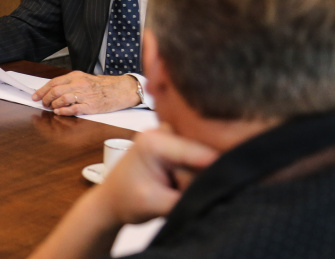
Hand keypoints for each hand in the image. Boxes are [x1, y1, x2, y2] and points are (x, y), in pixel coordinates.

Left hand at [32, 72, 139, 114]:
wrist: (120, 90)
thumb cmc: (101, 85)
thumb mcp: (84, 78)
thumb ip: (69, 83)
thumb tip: (52, 91)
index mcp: (76, 76)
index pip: (54, 82)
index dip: (42, 90)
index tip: (35, 96)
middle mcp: (79, 84)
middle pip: (56, 91)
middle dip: (46, 99)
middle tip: (43, 104)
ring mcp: (85, 95)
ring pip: (62, 99)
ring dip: (53, 105)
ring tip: (51, 108)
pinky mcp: (91, 106)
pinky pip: (73, 109)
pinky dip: (63, 111)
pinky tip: (59, 112)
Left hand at [95, 124, 218, 224]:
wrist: (111, 201)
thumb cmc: (127, 202)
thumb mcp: (157, 204)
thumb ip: (189, 196)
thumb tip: (222, 190)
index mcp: (155, 140)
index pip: (203, 154)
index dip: (214, 174)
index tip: (213, 191)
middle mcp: (165, 130)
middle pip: (204, 154)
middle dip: (197, 178)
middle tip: (174, 191)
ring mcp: (170, 134)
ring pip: (203, 158)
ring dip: (194, 177)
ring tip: (172, 187)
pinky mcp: (175, 142)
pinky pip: (198, 159)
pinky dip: (192, 174)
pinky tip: (175, 181)